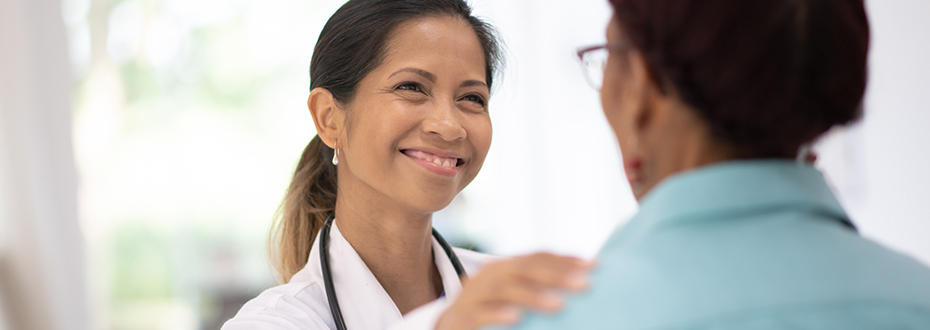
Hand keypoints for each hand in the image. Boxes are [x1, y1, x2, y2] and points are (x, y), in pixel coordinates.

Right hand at [435, 253, 594, 329]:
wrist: (446, 328)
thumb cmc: (487, 312)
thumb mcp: (511, 296)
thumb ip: (535, 289)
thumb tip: (579, 286)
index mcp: (503, 268)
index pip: (537, 257)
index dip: (566, 259)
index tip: (596, 265)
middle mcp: (488, 276)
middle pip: (524, 268)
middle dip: (556, 275)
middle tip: (585, 284)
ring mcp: (472, 295)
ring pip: (505, 288)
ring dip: (533, 295)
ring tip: (559, 305)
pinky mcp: (461, 316)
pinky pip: (480, 313)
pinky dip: (499, 314)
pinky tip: (518, 319)